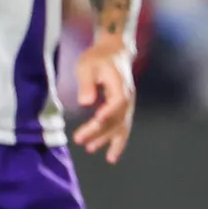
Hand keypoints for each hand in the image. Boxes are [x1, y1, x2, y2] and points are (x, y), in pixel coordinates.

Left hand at [73, 34, 135, 162]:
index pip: (117, 102)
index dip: (108, 112)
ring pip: (121, 126)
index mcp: (120, 84)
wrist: (114, 53)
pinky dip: (118, 142)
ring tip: (91, 149)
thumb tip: (85, 102)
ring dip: (107, 139)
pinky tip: (110, 155)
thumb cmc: (98, 58)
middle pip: (117, 118)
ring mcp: (128, 105)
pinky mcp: (124, 109)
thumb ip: (87, 83)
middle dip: (99, 130)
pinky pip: (123, 128)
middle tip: (79, 139)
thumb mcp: (87, 66)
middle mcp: (127, 97)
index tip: (96, 120)